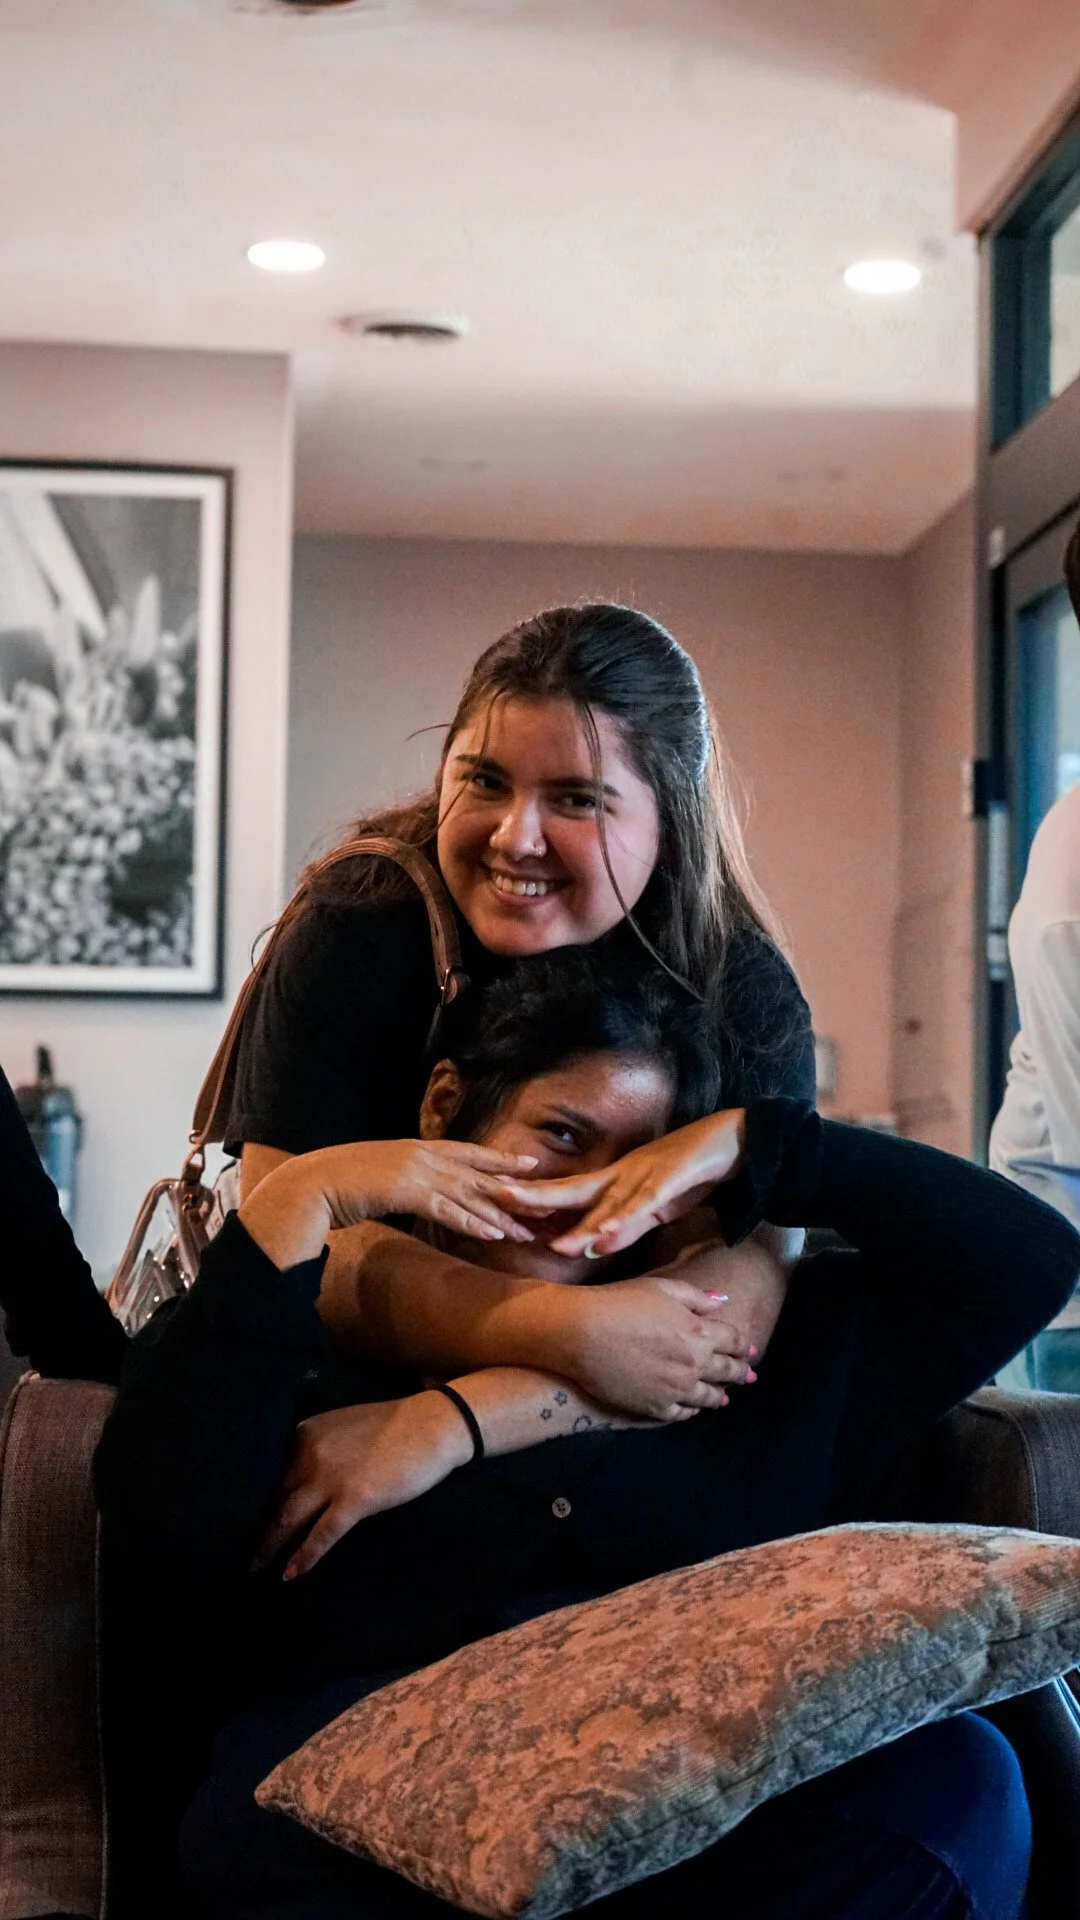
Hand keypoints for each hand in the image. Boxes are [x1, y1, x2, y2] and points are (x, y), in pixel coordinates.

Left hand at [253, 1392, 470, 1579]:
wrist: (433, 1424)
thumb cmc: (394, 1425)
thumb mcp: (343, 1426)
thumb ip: (318, 1448)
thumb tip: (300, 1480)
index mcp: (305, 1434)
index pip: (272, 1473)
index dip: (258, 1500)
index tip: (245, 1519)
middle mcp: (309, 1454)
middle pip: (275, 1499)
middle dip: (258, 1528)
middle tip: (246, 1551)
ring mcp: (331, 1478)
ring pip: (288, 1519)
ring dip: (271, 1547)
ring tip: (258, 1567)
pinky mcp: (355, 1499)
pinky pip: (321, 1535)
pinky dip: (303, 1557)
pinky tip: (290, 1574)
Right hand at [318, 1139, 539, 1241]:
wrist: (309, 1185)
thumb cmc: (339, 1184)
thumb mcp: (380, 1176)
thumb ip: (404, 1179)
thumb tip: (417, 1191)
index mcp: (416, 1148)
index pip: (467, 1152)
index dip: (499, 1159)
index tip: (527, 1165)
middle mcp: (421, 1155)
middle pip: (476, 1173)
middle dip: (511, 1190)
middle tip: (543, 1203)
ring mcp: (414, 1171)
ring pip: (467, 1194)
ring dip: (497, 1215)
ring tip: (524, 1232)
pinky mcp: (404, 1191)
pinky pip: (445, 1209)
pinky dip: (470, 1222)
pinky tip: (491, 1234)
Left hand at [500, 1110, 745, 1258]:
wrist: (737, 1141)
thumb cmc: (691, 1173)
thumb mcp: (655, 1207)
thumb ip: (626, 1226)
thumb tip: (593, 1247)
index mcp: (616, 1180)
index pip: (568, 1192)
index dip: (534, 1199)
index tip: (497, 1203)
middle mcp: (623, 1175)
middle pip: (573, 1190)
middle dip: (536, 1198)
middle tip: (497, 1200)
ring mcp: (646, 1174)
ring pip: (607, 1203)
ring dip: (580, 1225)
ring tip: (553, 1245)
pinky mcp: (672, 1178)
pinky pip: (645, 1203)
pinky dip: (625, 1219)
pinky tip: (608, 1234)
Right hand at [558, 1275, 755, 1419]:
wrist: (581, 1333)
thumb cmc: (619, 1302)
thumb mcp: (661, 1288)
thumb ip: (696, 1298)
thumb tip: (723, 1301)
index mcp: (698, 1331)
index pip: (733, 1341)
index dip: (743, 1346)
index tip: (749, 1350)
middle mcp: (693, 1364)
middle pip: (726, 1371)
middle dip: (740, 1372)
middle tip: (750, 1376)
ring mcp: (675, 1389)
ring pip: (708, 1397)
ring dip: (720, 1396)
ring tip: (725, 1398)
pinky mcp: (654, 1408)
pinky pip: (682, 1414)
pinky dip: (691, 1411)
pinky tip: (693, 1409)